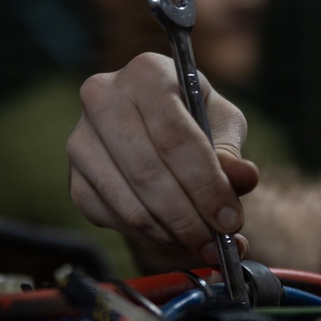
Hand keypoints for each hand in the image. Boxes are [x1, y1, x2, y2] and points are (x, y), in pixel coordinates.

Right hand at [67, 52, 259, 262]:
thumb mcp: (222, 123)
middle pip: (147, 173)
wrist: (157, 123)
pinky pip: (111, 218)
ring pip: (127, 202)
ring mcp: (81, 140)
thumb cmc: (196, 118)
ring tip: (204, 247)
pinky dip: (148, 236)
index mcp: (146, 73)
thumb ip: (231, 152)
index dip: (206, 184)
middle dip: (189, 217)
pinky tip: (177, 238)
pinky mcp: (75, 177)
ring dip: (171, 234)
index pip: (175, 138)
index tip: (230, 219)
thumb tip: (244, 178)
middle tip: (219, 244)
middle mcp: (103, 99)